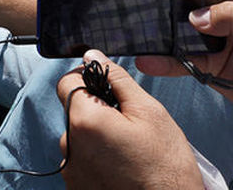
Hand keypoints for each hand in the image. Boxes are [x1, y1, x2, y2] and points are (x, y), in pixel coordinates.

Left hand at [57, 50, 201, 189]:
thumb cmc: (165, 166)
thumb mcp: (149, 112)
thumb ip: (118, 79)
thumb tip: (94, 55)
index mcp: (83, 120)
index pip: (66, 81)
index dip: (86, 77)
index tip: (107, 86)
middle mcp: (68, 144)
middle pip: (74, 110)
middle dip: (98, 110)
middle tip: (129, 126)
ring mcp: (70, 168)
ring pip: (79, 136)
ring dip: (98, 136)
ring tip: (129, 151)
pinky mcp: (75, 184)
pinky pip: (82, 159)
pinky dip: (98, 157)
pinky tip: (122, 166)